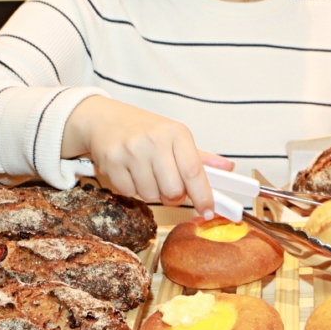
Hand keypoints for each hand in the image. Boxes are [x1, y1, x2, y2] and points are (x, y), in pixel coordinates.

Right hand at [63, 97, 233, 215]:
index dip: (203, 196)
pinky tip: (130, 172)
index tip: (208, 211)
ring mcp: (131, 151)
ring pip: (151, 195)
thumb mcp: (175, 136)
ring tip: (146, 173)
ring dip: (152, 192)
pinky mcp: (111, 161)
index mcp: (176, 133)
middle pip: (173, 190)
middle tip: (169, 187)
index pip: (194, 171)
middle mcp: (155, 140)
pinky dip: (132, 189)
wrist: (102, 118)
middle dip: (174, 196)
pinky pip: (129, 192)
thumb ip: (201, 157)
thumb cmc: (144, 130)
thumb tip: (228, 169)